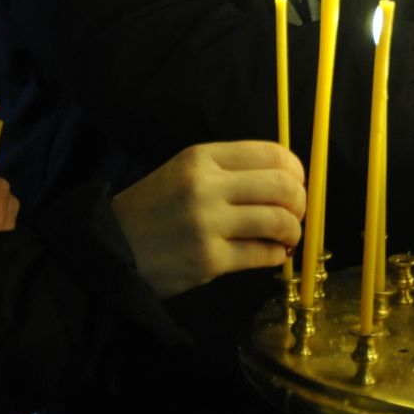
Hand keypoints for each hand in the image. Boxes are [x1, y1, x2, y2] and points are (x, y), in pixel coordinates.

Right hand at [110, 142, 305, 299]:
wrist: (113, 249)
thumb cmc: (155, 210)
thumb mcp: (185, 173)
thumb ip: (230, 171)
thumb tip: (287, 180)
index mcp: (202, 157)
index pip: (272, 154)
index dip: (296, 171)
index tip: (296, 185)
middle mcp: (206, 185)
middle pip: (282, 186)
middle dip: (300, 202)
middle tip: (295, 215)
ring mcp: (208, 223)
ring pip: (279, 221)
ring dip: (292, 232)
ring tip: (285, 238)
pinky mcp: (209, 259)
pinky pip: (262, 254)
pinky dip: (276, 255)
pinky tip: (270, 254)